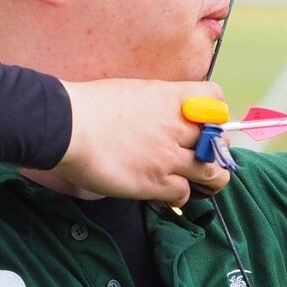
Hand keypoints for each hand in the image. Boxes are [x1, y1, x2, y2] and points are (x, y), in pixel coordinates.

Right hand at [55, 79, 230, 204]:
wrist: (67, 126)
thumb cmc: (89, 106)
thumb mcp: (130, 91)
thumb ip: (154, 104)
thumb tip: (158, 116)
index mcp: (170, 98)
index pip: (215, 100)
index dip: (213, 114)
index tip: (203, 124)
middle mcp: (176, 126)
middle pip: (219, 142)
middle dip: (214, 152)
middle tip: (199, 158)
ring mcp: (168, 156)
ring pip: (212, 173)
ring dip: (206, 179)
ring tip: (194, 181)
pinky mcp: (156, 182)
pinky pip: (184, 193)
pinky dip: (177, 195)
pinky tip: (163, 191)